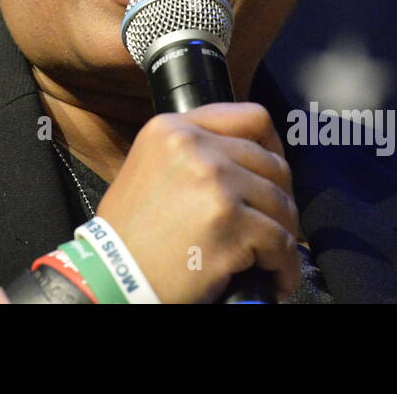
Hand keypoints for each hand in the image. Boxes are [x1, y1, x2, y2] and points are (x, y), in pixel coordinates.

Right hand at [92, 101, 300, 303]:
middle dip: (279, 200)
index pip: (251, 118)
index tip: (273, 175)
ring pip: (282, 204)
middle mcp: (195, 147)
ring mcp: (216, 182)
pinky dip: (284, 267)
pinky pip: (281, 243)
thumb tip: (241, 161)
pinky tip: (274, 279)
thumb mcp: (147, 167)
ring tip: (271, 258)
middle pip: (272, 164)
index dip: (272, 148)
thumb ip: (190, 153)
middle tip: (271, 227)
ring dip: (282, 235)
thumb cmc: (129, 235)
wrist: (113, 277)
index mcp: (173, 128)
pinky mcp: (231, 222)